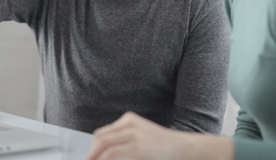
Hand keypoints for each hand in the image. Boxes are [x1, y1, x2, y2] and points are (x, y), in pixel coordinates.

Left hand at [86, 112, 229, 159]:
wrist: (184, 147)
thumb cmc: (165, 146)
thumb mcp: (142, 136)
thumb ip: (126, 139)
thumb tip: (107, 150)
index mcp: (129, 119)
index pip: (103, 132)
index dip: (94, 146)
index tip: (91, 156)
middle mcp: (129, 123)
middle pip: (100, 137)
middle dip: (92, 151)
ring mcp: (133, 134)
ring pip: (103, 144)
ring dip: (94, 156)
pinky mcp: (137, 147)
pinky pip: (111, 153)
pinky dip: (102, 159)